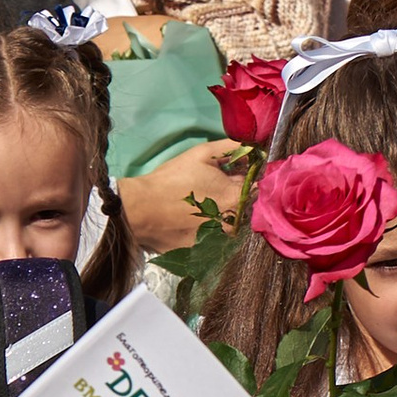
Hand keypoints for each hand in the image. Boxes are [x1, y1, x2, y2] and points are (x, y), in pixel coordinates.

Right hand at [115, 140, 246, 255]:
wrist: (140, 210)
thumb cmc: (172, 179)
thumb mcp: (202, 153)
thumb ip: (233, 147)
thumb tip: (252, 146)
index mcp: (237, 198)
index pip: (256, 187)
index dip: (246, 178)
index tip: (233, 174)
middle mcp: (233, 223)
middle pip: (243, 207)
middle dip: (233, 196)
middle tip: (211, 189)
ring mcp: (217, 240)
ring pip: (228, 225)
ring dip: (221, 215)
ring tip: (199, 206)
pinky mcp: (202, 251)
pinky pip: (212, 239)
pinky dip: (206, 230)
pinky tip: (190, 221)